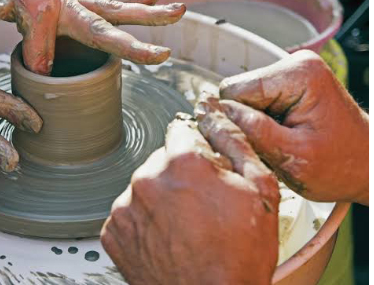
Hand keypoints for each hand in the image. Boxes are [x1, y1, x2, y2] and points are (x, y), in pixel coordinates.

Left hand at [0, 0, 185, 74]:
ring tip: (179, 10)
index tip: (25, 68)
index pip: (48, 44)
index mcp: (41, 2)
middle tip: (164, 54)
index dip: (37, 59)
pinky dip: (129, 2)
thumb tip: (14, 29)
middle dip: (136, 41)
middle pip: (108, 21)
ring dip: (146, 13)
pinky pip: (105, 3)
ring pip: (115, 8)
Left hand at [100, 108, 278, 284]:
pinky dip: (146, 223)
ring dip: (162, 199)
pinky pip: (130, 214)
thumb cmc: (239, 257)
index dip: (200, 148)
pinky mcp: (113, 232)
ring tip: (187, 229)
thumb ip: (236, 142)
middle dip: (181, 176)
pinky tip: (169, 239)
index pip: (183, 130)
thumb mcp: (260, 189)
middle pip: (163, 160)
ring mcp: (126, 207)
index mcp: (181, 162)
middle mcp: (146, 179)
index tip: (208, 169)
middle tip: (205, 207)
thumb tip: (219, 116)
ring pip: (145, 187)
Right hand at [219, 50, 368, 204]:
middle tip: (273, 148)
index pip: (234, 90)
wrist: (372, 165)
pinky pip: (258, 102)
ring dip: (255, 126)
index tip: (255, 144)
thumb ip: (254, 132)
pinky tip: (284, 138)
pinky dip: (264, 124)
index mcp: (298, 74)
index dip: (236, 121)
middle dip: (247, 123)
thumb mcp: (295, 158)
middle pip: (238, 92)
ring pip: (245, 99)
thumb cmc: (343, 165)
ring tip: (282, 145)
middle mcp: (295, 63)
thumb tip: (217, 115)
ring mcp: (294, 72)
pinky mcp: (292, 84)